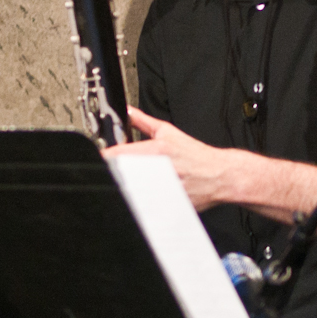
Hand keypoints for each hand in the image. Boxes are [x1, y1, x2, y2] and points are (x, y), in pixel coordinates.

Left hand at [103, 107, 232, 211]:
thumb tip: (129, 111)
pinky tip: (144, 197)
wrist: (218, 175)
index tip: (98, 158)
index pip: (119, 155)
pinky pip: (145, 206)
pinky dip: (140, 202)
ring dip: (127, 189)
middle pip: (122, 176)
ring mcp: (161, 190)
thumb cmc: (196, 156)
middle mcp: (157, 171)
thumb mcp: (169, 132)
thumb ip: (144, 122)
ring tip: (132, 186)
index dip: (104, 157)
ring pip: (131, 193)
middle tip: (114, 173)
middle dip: (115, 175)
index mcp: (156, 151)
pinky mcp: (165, 205)